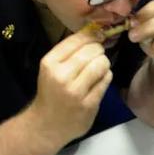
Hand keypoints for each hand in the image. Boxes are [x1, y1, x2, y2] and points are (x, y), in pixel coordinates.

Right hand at [31, 31, 112, 145]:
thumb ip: (68, 51)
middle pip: (92, 51)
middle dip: (98, 50)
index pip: (76, 40)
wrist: (47, 124)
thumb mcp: (51, 68)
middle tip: (97, 54)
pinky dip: (106, 77)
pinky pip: (106, 81)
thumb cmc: (50, 91)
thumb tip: (93, 31)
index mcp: (50, 63)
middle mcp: (62, 76)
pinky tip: (100, 80)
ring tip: (99, 67)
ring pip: (101, 65)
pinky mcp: (89, 104)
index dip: (91, 35)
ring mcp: (76, 92)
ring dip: (104, 63)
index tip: (98, 35)